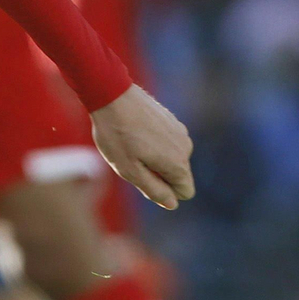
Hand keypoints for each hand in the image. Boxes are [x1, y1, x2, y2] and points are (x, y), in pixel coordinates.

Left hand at [91, 84, 194, 210]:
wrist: (112, 95)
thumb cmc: (116, 135)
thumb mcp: (129, 170)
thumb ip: (153, 190)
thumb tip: (173, 204)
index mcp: (178, 164)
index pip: (185, 192)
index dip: (163, 191)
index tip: (142, 176)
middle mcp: (186, 148)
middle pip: (176, 175)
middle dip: (155, 173)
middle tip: (130, 158)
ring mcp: (180, 131)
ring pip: (170, 158)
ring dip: (152, 157)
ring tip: (129, 143)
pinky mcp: (172, 120)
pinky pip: (166, 143)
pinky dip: (152, 142)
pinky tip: (133, 130)